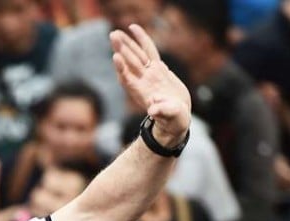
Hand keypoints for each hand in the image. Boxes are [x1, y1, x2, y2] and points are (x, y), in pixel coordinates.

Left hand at [110, 24, 190, 145]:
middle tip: (113, 35)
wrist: (177, 117)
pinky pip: (149, 52)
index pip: (129, 78)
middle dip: (122, 49)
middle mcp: (144, 81)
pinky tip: (135, 31)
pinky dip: (143, 41)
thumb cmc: (173, 120)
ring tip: (116, 33)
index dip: (122, 68)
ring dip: (127, 44)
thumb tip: (153, 109)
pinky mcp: (158, 70)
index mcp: (144, 92)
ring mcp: (150, 75)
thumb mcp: (169, 115)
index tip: (115, 56)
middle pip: (131, 63)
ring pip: (137, 55)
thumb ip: (161, 111)